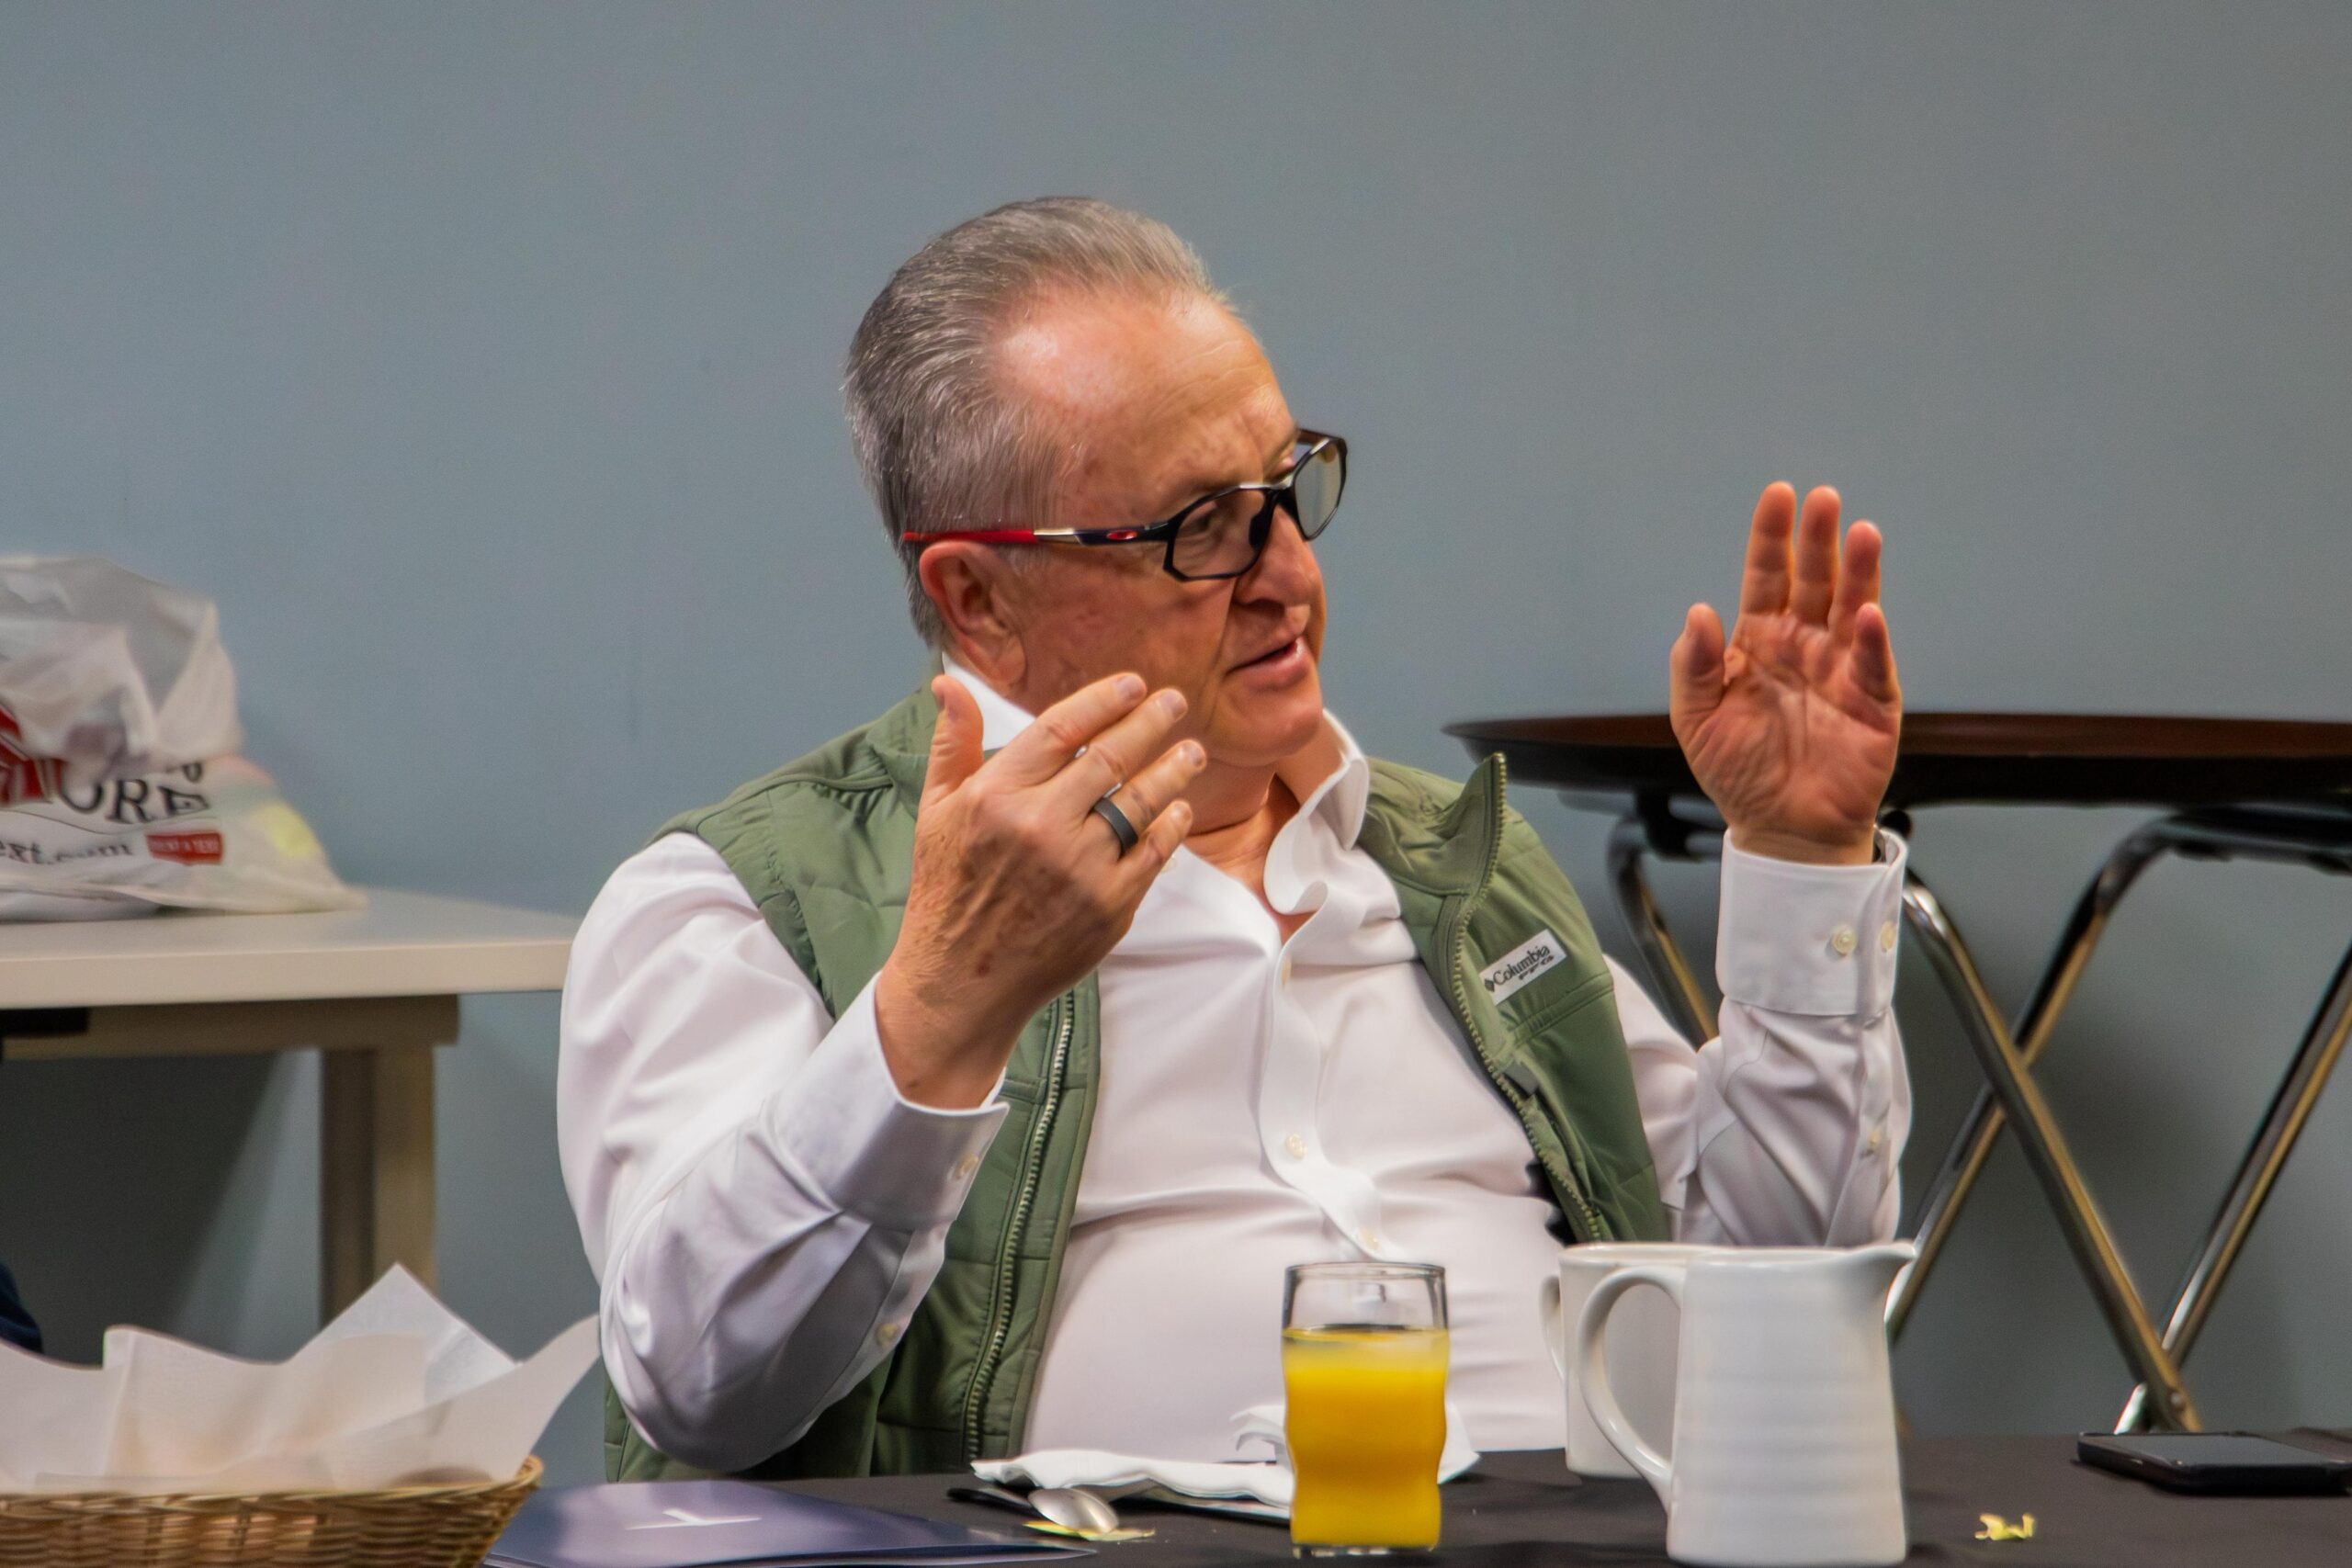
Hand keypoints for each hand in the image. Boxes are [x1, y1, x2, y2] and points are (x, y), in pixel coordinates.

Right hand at [874, 672, 1204, 1105]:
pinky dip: (1171, 825)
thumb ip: (953, 744)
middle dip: (1151, 722)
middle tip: (1175, 702)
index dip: (1104, 701)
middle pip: (1111, 756)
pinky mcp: (1108, 904)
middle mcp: (1040, 824)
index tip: (1134, 684)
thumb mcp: (936, 811)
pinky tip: (1179, 809)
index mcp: (997, 794)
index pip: (1062, 728)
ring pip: (1140, 801)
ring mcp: (1079, 866)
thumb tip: (951, 684)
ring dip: (1173, 770)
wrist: (962, 979)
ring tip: (1192, 751)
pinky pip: (1153, 852)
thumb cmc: (948, 889)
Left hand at [1669, 483, 1900, 865]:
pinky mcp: (1872, 702)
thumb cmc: (1740, 771)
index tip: (1778, 495)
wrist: (1781, 828)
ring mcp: (1841, 669)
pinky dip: (1869, 640)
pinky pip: (1871, 664)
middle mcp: (1805, 644)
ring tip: (1861, 533)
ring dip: (1858, 572)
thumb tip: (1699, 612)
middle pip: (1814, 581)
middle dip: (1817, 540)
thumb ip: (1694, 666)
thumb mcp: (1697, 719)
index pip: (1767, 577)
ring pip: (1851, 608)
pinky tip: (1864, 615)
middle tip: (1823, 500)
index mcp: (1761, 641)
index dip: (1771, 538)